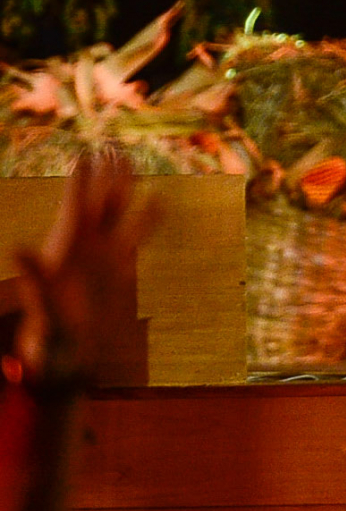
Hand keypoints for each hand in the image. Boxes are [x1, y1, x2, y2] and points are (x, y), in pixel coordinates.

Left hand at [15, 153, 151, 381]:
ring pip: (117, 214)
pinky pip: (135, 236)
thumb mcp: (43, 314)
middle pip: (98, 203)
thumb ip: (35, 283)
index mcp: (65, 253)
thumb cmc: (49, 344)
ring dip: (124, 187)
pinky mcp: (117, 271)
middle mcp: (83, 249)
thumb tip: (20, 248)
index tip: (86, 155)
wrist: (65, 364)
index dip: (82, 182)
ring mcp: (102, 258)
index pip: (76, 209)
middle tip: (113, 146)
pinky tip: (160, 201)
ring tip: (129, 159)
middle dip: (106, 175)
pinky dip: (147, 218)